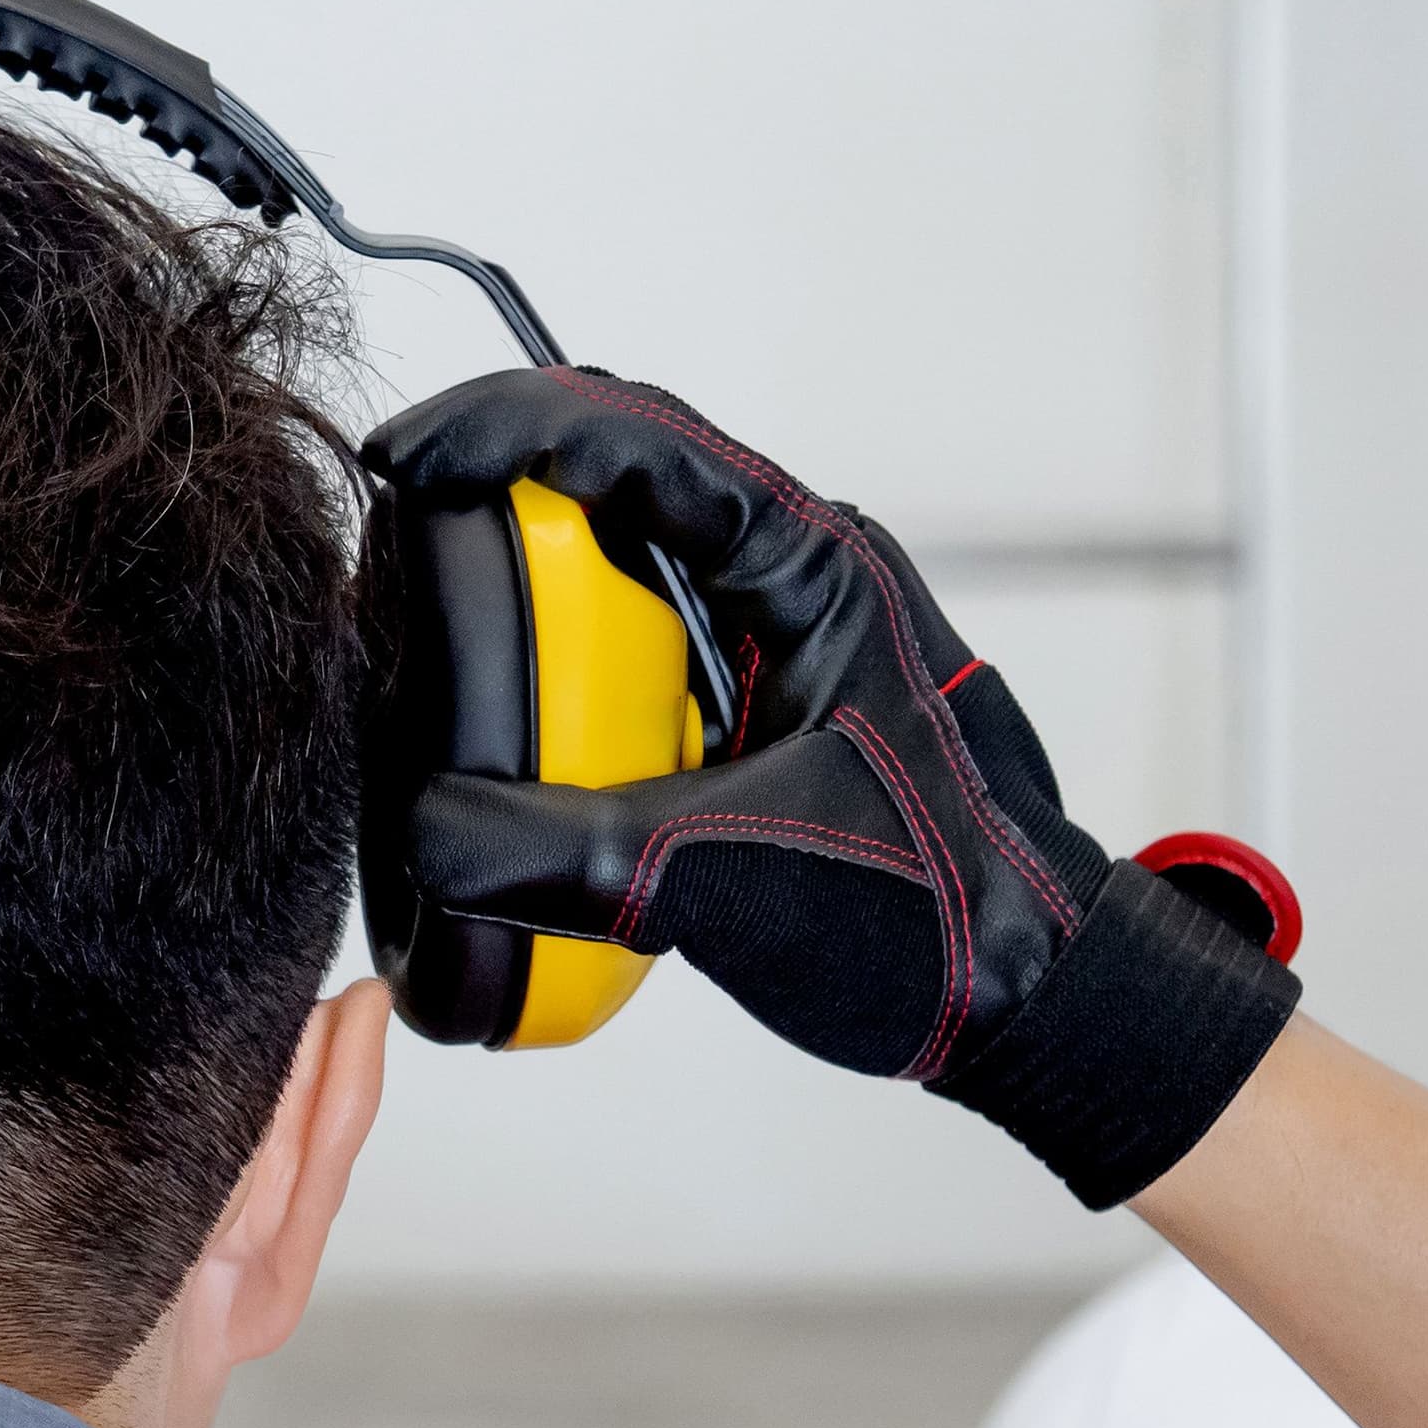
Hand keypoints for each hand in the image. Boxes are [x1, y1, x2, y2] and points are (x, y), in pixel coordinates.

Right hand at [362, 366, 1295, 1206]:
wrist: (1032, 1000)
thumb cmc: (950, 918)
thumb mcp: (731, 877)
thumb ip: (563, 854)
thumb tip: (424, 828)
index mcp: (812, 569)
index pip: (637, 439)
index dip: (503, 427)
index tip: (401, 461)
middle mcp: (786, 583)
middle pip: (611, 484)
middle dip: (492, 504)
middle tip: (395, 549)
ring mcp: (764, 645)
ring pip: (612, 573)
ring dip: (522, 604)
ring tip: (435, 648)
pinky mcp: (741, 711)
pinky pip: (622, 663)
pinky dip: (552, 690)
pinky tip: (508, 749)